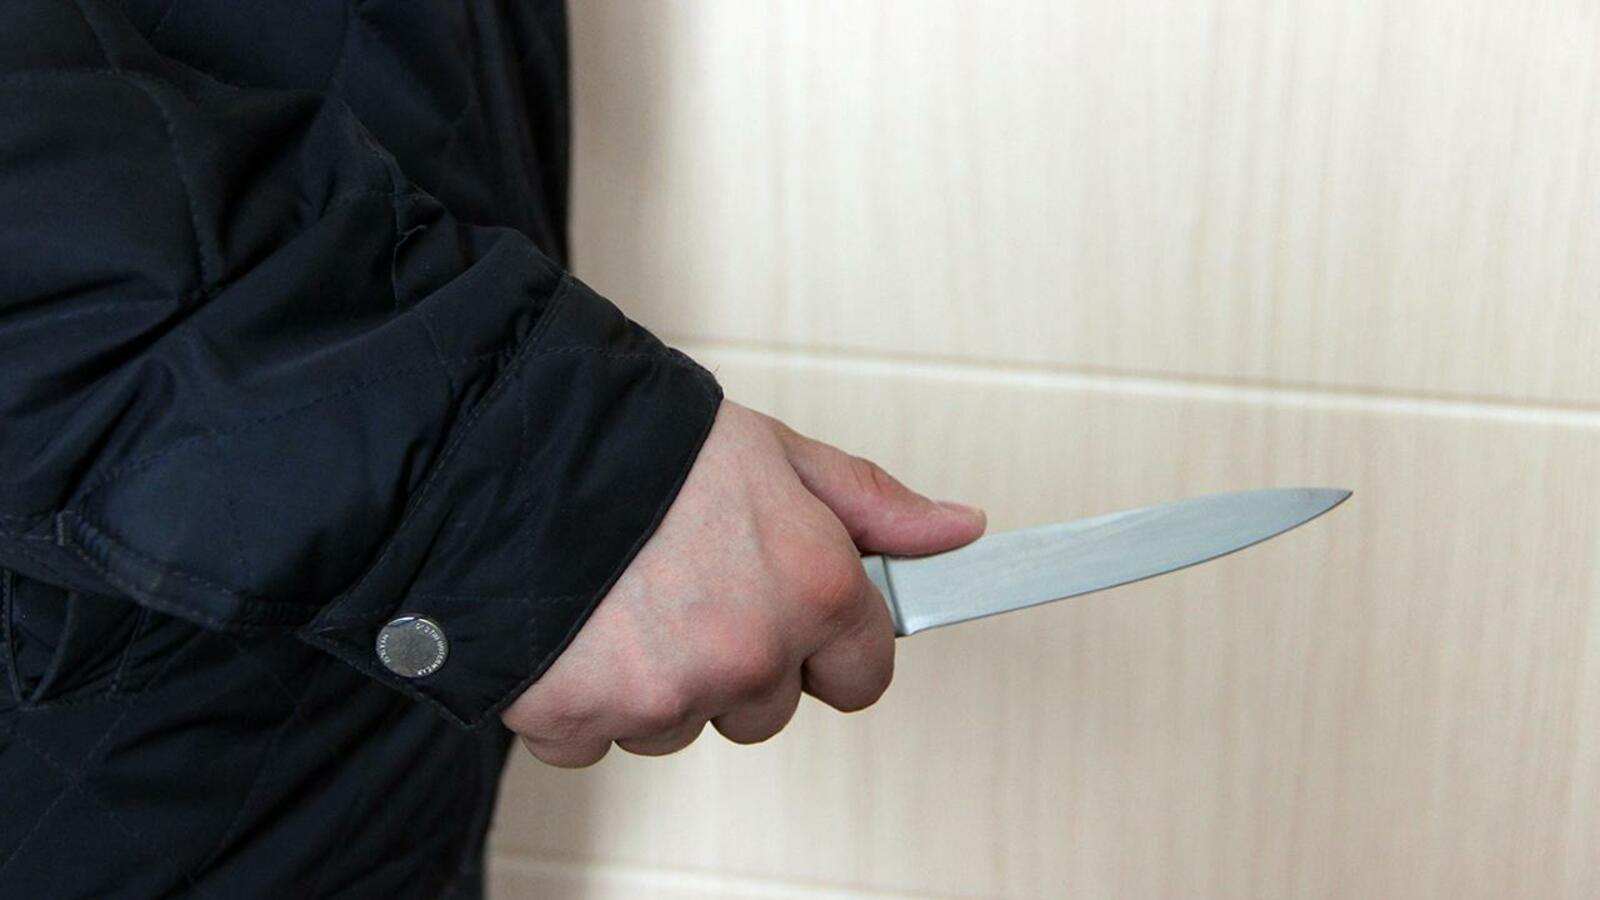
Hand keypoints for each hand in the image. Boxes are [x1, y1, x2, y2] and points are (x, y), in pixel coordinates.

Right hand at [500, 400, 985, 765]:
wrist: (510, 439)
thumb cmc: (648, 441)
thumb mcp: (778, 453)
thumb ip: (872, 504)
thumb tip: (958, 530)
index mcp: (814, 588)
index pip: (862, 676)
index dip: (830, 646)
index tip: (797, 622)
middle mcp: (750, 653)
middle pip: (767, 710)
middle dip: (737, 661)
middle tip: (685, 586)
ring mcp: (664, 694)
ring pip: (681, 725)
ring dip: (657, 680)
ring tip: (620, 595)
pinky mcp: (581, 718)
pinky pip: (596, 740)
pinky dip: (580, 697)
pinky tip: (572, 627)